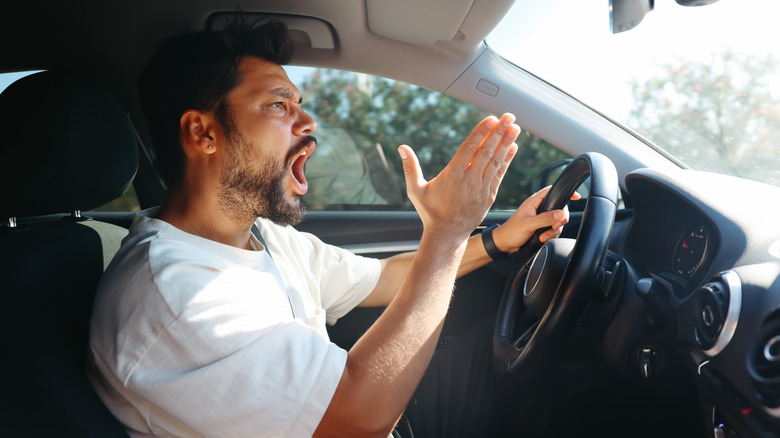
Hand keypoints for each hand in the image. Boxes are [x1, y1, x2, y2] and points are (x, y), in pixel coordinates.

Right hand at [398, 113, 519, 239]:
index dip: (481, 132)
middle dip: (499, 132)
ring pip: (496, 162)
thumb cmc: (430, 212)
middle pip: (487, 152)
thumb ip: (410, 168)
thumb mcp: (415, 190)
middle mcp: (469, 181)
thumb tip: (401, 148)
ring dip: (506, 143)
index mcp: (452, 176)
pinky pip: (500, 174)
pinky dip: (507, 160)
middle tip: (509, 117)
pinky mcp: (489, 196)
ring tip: (515, 128)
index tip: (491, 119)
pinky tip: (513, 147)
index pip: (469, 149)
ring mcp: (481, 189)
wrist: (447, 235)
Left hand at [492, 186, 580, 252]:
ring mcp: (541, 217)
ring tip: (543, 236)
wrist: (504, 244)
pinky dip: (551, 234)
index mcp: (534, 202)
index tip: (577, 196)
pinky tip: (543, 238)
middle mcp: (539, 208)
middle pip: (559, 209)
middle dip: (560, 220)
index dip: (564, 192)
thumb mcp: (528, 225)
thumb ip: (544, 219)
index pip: (552, 191)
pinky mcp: (541, 227)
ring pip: (558, 221)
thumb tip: (560, 214)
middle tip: (554, 227)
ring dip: (554, 230)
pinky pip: (553, 229)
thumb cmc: (511, 232)